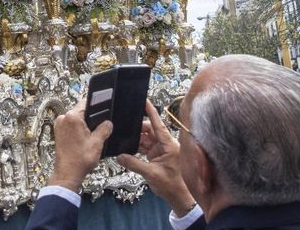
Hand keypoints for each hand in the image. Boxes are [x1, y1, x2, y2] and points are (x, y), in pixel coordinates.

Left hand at [48, 100, 111, 191]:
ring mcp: (59, 126)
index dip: (97, 107)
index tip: (104, 108)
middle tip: (100, 127)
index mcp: (72, 117)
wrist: (67, 174)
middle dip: (91, 118)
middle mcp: (63, 119)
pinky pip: (71, 126)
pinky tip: (85, 140)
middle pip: (81, 112)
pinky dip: (78, 131)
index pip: (86, 103)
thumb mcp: (97, 143)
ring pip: (76, 120)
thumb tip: (108, 123)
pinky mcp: (58, 133)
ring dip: (85, 125)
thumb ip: (104, 129)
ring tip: (92, 136)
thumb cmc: (79, 160)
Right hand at [117, 100, 195, 216]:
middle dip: (138, 129)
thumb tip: (119, 156)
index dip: (151, 112)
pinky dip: (137, 148)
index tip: (144, 101)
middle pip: (150, 131)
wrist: (180, 198)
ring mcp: (161, 151)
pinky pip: (145, 148)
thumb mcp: (151, 174)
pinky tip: (128, 150)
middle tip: (125, 128)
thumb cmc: (173, 185)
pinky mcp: (157, 157)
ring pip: (146, 139)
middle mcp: (165, 145)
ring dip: (136, 140)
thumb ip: (134, 164)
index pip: (158, 124)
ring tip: (124, 139)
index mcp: (168, 145)